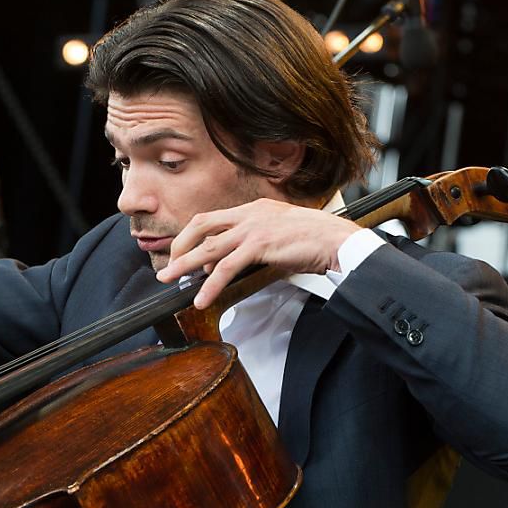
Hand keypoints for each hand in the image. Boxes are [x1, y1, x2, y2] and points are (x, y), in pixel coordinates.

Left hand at [155, 197, 362, 307]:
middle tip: (168, 268)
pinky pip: (227, 267)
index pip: (212, 219)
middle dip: (180, 246)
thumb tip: (226, 264)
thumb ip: (252, 247)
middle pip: (201, 225)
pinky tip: (202, 298)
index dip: (192, 236)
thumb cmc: (314, 241)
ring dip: (185, 265)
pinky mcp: (261, 245)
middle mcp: (250, 214)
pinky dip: (211, 284)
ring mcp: (254, 228)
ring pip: (209, 247)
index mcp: (254, 208)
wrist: (339, 241)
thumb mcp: (278, 237)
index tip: (182, 254)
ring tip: (169, 281)